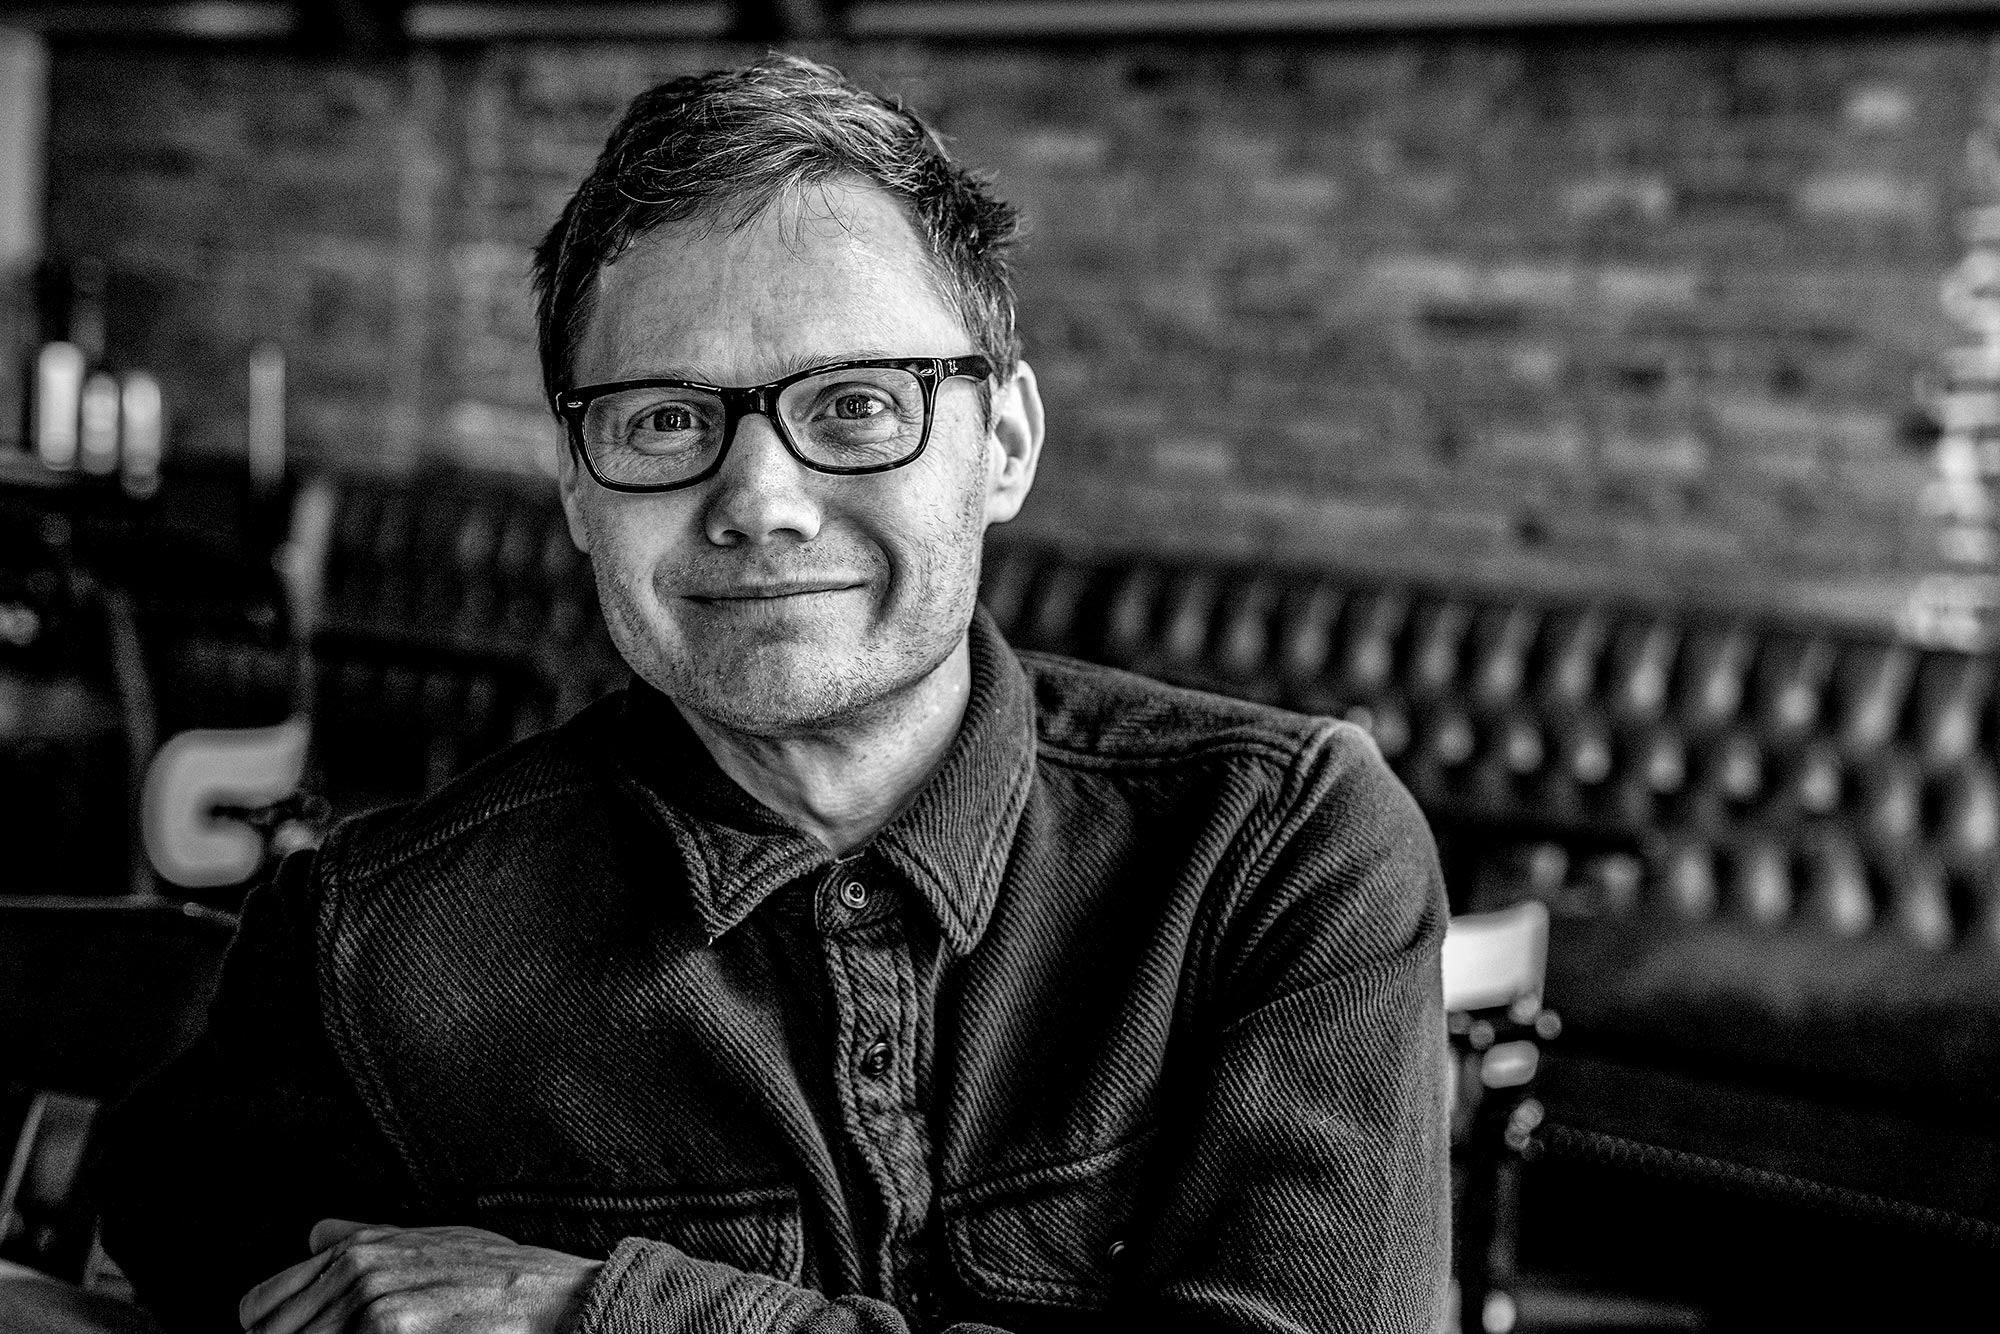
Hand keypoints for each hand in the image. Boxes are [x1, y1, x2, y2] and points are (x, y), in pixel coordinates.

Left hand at [238, 1218, 601, 1333]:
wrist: (551, 1299)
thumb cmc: (496, 1275)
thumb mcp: (426, 1240)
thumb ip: (362, 1237)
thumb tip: (313, 1234)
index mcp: (353, 1249)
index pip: (257, 1310)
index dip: (273, 1332)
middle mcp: (352, 1270)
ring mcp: (368, 1303)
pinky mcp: (388, 1330)